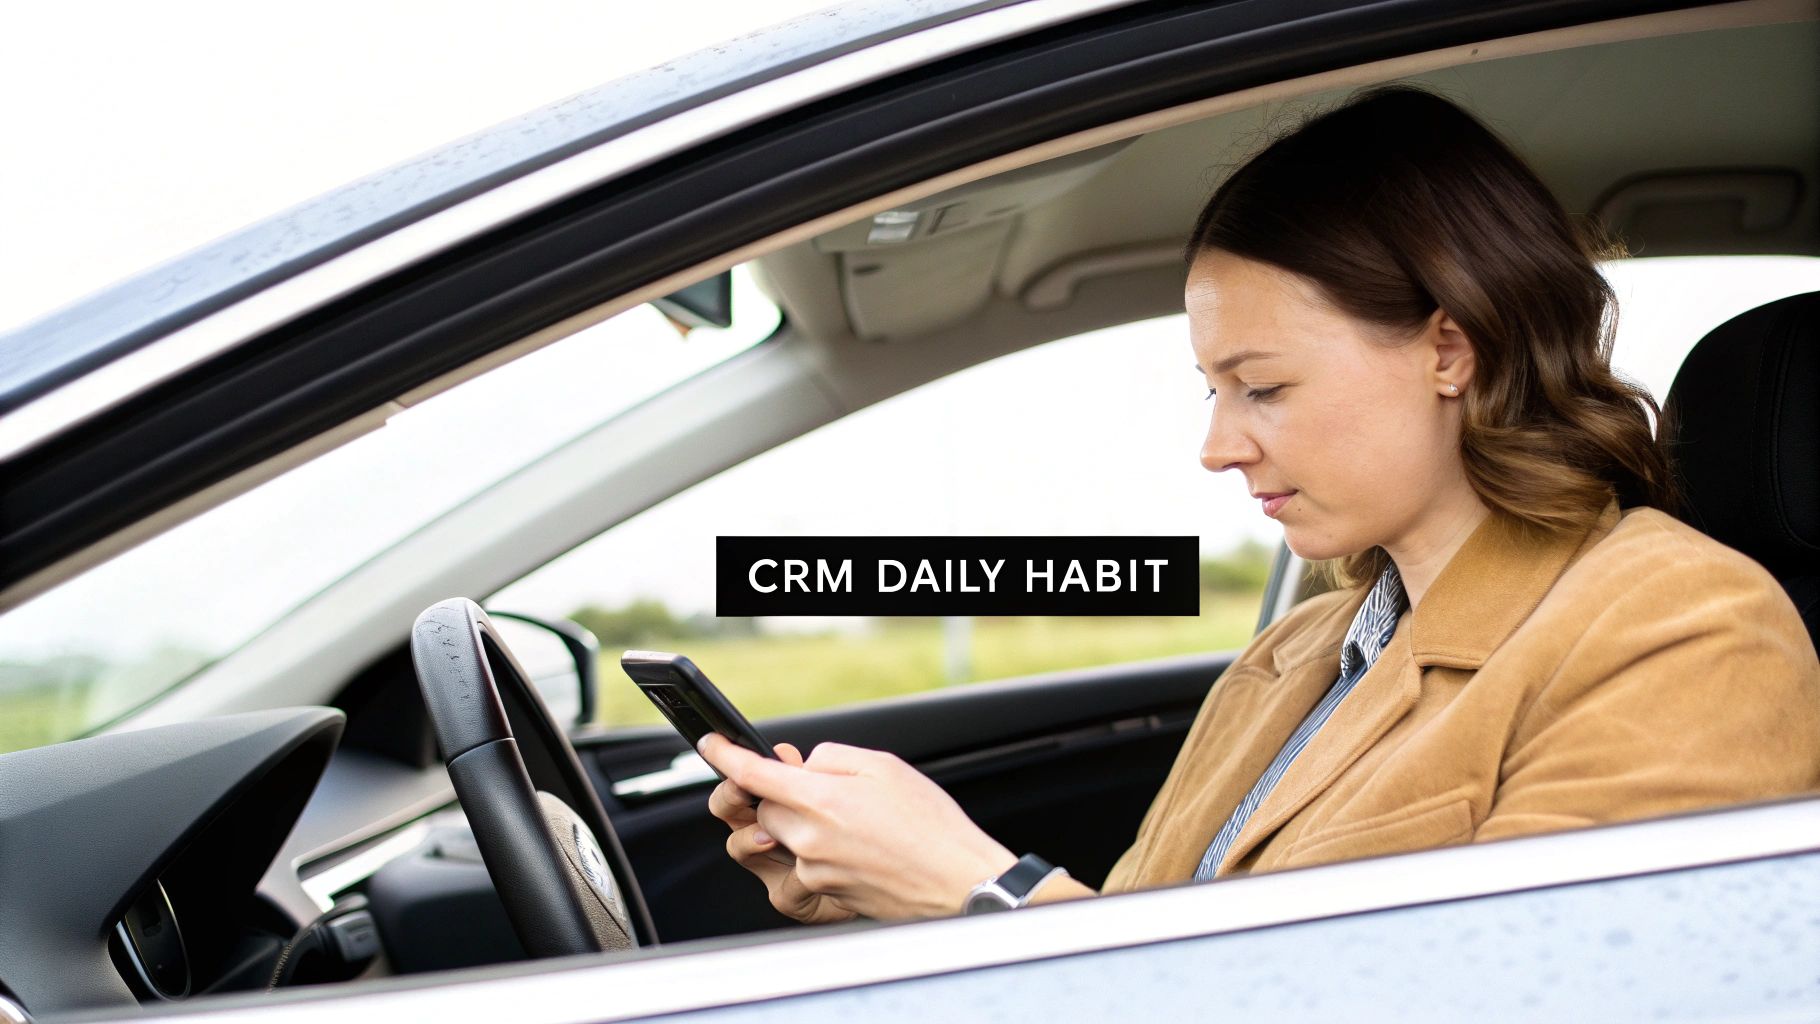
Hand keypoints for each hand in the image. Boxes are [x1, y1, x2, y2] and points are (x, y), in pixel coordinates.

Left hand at [699, 734, 1016, 919]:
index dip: (724, 755)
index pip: (753, 774)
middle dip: (783, 796)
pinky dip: (823, 851)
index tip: (710, 744)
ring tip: (853, 823)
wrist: (957, 881)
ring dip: (805, 824)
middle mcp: (809, 837)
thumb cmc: (930, 825)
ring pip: (784, 837)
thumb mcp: (884, 767)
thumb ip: (832, 758)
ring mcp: (813, 868)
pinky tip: (862, 849)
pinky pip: (805, 863)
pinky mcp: (823, 892)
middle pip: (764, 807)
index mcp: (821, 798)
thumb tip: (804, 765)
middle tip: (824, 790)